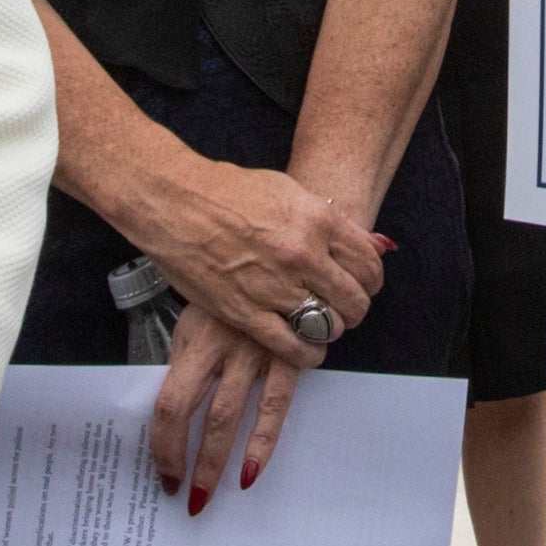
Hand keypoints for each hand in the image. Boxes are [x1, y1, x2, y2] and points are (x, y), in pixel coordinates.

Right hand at [131, 156, 386, 343]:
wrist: (173, 202)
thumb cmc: (226, 191)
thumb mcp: (288, 191)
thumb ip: (328, 220)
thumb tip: (368, 242)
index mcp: (317, 219)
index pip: (368, 262)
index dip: (372, 279)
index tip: (366, 285)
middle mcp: (302, 254)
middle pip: (353, 297)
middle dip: (356, 309)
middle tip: (348, 310)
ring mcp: (274, 285)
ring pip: (327, 325)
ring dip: (331, 330)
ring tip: (325, 327)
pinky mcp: (245, 312)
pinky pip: (291, 345)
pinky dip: (306, 353)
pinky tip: (308, 351)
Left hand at [146, 306, 308, 505]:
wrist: (280, 260)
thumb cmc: (231, 297)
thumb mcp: (198, 319)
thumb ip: (187, 360)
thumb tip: (173, 410)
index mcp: (194, 341)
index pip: (169, 400)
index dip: (163, 442)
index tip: (163, 471)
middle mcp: (220, 348)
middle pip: (193, 412)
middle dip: (184, 460)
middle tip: (182, 496)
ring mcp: (255, 352)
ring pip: (229, 416)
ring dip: (216, 462)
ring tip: (207, 496)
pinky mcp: (288, 356)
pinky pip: (275, 406)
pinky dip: (263, 443)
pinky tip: (253, 473)